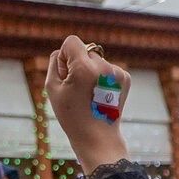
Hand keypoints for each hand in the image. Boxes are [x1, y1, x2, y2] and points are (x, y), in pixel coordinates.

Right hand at [44, 35, 129, 170]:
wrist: (97, 137)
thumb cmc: (71, 115)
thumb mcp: (52, 89)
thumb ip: (54, 64)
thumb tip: (63, 52)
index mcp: (84, 68)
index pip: (72, 42)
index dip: (65, 56)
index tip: (66, 73)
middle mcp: (103, 67)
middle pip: (85, 51)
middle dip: (78, 64)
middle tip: (76, 89)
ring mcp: (117, 72)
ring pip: (97, 60)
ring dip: (91, 72)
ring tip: (89, 95)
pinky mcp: (125, 78)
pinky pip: (108, 69)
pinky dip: (102, 79)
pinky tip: (99, 96)